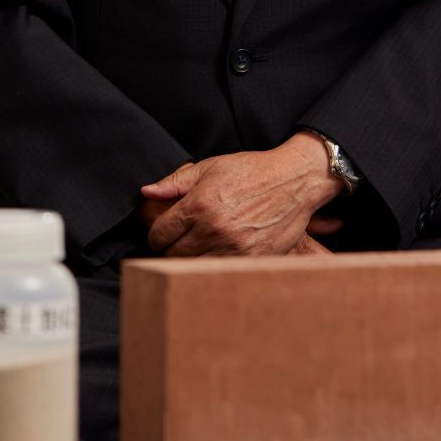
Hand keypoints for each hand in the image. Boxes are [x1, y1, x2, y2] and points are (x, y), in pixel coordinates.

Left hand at [139, 133, 343, 256]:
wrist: (293, 181)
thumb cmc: (251, 171)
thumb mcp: (210, 167)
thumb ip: (175, 182)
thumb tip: (147, 192)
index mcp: (199, 205)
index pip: (160, 233)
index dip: (156, 235)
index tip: (161, 234)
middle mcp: (214, 229)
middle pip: (174, 254)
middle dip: (170, 248)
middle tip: (177, 242)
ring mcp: (234, 248)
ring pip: (194, 268)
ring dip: (190, 261)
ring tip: (196, 249)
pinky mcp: (252, 260)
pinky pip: (220, 273)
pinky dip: (213, 268)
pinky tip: (216, 255)